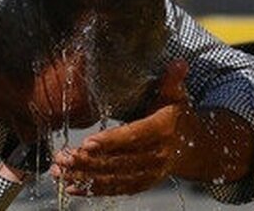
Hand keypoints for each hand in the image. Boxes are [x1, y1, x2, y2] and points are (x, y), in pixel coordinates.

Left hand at [49, 60, 191, 195]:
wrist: (194, 147)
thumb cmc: (177, 115)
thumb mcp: (176, 96)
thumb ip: (172, 80)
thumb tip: (179, 62)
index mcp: (161, 131)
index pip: (134, 137)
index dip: (111, 141)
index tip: (87, 143)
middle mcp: (156, 156)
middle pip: (119, 161)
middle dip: (88, 161)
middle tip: (63, 157)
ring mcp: (149, 173)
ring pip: (113, 178)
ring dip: (84, 176)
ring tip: (59, 171)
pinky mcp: (141, 184)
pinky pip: (115, 189)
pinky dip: (93, 190)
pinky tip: (71, 187)